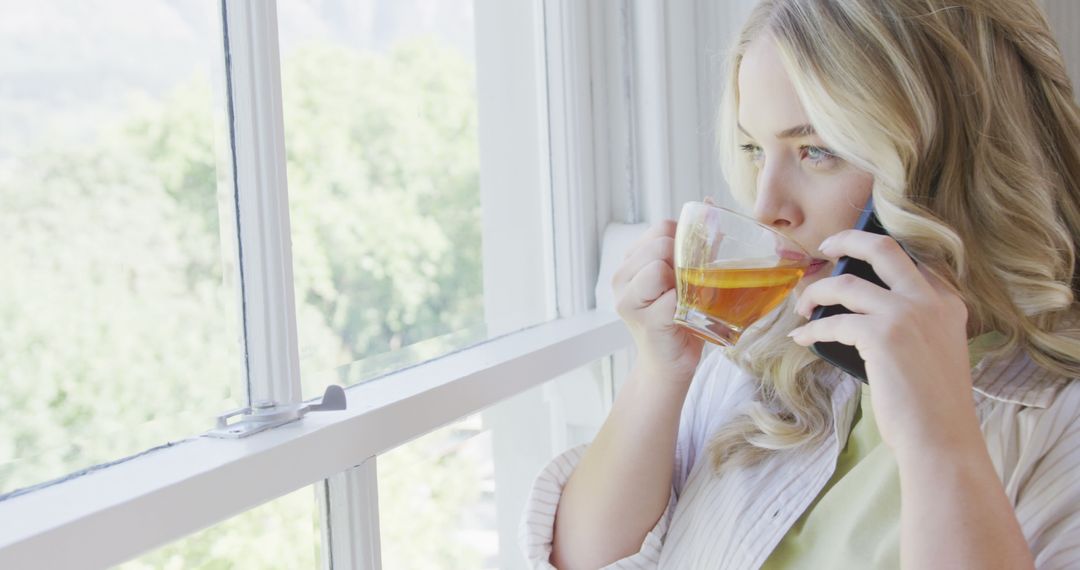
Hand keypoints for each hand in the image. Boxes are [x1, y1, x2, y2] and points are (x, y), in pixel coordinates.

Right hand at [612, 220, 703, 382]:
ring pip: (659, 267)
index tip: (686, 267)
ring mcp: (629, 300)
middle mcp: (622, 278)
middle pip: (660, 244)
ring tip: (683, 301)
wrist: (669, 366)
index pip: (661, 228)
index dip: (682, 242)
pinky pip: (672, 298)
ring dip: (683, 282)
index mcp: (631, 261)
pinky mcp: (646, 321)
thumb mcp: (684, 276)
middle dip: (682, 261)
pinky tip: (683, 318)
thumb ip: (696, 243)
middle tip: (687, 287)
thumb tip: (708, 202)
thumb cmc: (679, 319)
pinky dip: (685, 306)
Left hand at [787, 230, 979, 456]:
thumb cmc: (932, 404)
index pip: (909, 259)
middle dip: (848, 240)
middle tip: (826, 248)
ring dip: (815, 292)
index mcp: (946, 301)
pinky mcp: (882, 336)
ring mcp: (906, 314)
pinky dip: (811, 330)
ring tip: (802, 307)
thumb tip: (865, 310)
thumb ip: (913, 321)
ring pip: (846, 283)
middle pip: (882, 248)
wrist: (942, 439)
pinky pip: (832, 322)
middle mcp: (929, 300)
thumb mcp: (934, 348)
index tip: (852, 254)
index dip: (876, 251)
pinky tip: (802, 339)